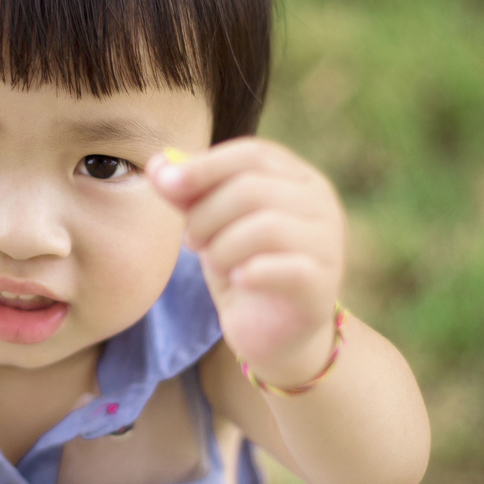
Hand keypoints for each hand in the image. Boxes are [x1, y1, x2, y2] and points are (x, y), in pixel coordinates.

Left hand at [147, 137, 345, 386]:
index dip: (205, 165)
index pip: (252, 153)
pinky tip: (237, 280)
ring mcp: (327, 242)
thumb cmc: (242, 263)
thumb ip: (188, 193)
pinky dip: (250, 272)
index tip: (166, 182)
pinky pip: (286, 269)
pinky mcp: (322, 284)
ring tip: (213, 262)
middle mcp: (320, 202)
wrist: (272, 330)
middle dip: (206, 214)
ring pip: (265, 227)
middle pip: (252, 189)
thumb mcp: (210, 223)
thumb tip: (156, 164)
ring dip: (221, 247)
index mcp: (296, 177)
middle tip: (191, 240)